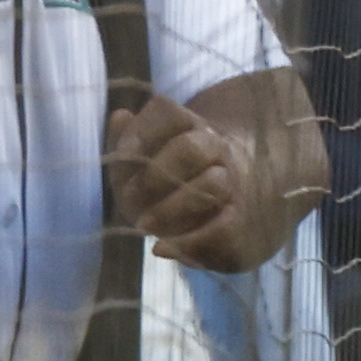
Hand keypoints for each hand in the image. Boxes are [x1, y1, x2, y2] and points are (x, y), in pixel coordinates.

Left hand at [105, 91, 259, 270]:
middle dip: (156, 175)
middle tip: (131, 199)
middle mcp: (217, 150)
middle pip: (192, 148)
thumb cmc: (174, 184)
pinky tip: (161, 249)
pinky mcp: (240, 224)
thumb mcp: (145, 162)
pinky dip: (189, 242)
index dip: (143, 132)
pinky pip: (223, 229)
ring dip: (172, 208)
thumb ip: (130, 141)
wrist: (233, 214)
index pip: (169, 112)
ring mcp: (233, 185)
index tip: (125, 155)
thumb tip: (120, 116)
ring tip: (145, 226)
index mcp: (190, 128)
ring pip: (213, 184)